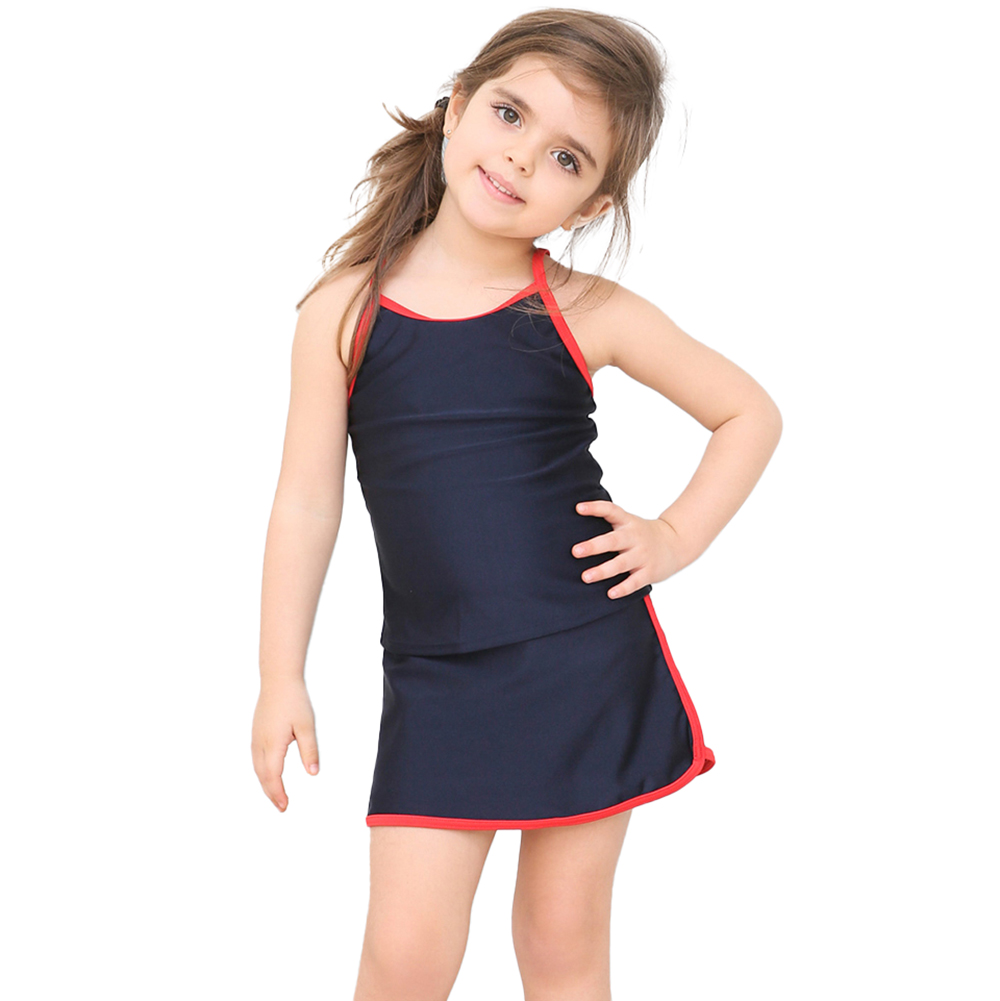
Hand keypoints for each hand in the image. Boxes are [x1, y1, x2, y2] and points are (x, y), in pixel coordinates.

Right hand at [251, 678, 318, 811]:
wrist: (278, 680)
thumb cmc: (293, 700)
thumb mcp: (306, 726)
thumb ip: (309, 750)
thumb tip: (313, 772)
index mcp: (273, 744)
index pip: (273, 776)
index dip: (278, 793)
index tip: (284, 806)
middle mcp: (260, 744)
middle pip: (263, 776)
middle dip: (271, 793)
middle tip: (282, 807)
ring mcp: (256, 738)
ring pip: (257, 768)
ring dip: (265, 783)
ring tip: (275, 795)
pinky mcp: (256, 733)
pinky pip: (256, 759)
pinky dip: (261, 772)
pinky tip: (267, 774)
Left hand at [572, 500, 685, 598]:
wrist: (676, 542)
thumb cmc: (642, 534)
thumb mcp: (628, 522)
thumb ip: (608, 521)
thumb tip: (576, 521)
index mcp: (627, 522)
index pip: (611, 510)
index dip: (595, 508)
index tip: (579, 508)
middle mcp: (634, 538)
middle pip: (613, 541)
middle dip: (594, 546)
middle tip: (575, 551)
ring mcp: (642, 555)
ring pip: (621, 563)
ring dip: (603, 570)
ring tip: (586, 577)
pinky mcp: (649, 572)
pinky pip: (635, 581)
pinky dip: (623, 588)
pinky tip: (610, 593)